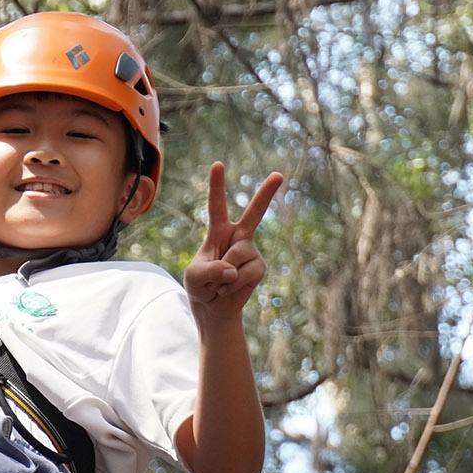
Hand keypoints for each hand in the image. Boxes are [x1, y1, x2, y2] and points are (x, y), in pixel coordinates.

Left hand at [184, 162, 282, 321]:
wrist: (214, 308)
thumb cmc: (200, 287)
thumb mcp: (194, 278)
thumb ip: (209, 271)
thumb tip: (232, 270)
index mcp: (218, 231)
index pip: (217, 206)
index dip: (217, 186)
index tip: (217, 164)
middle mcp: (238, 237)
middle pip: (255, 213)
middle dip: (267, 194)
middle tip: (279, 175)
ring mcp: (250, 251)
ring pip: (237, 257)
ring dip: (223, 276)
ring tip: (219, 283)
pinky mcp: (259, 267)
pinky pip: (246, 274)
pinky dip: (233, 285)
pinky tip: (229, 288)